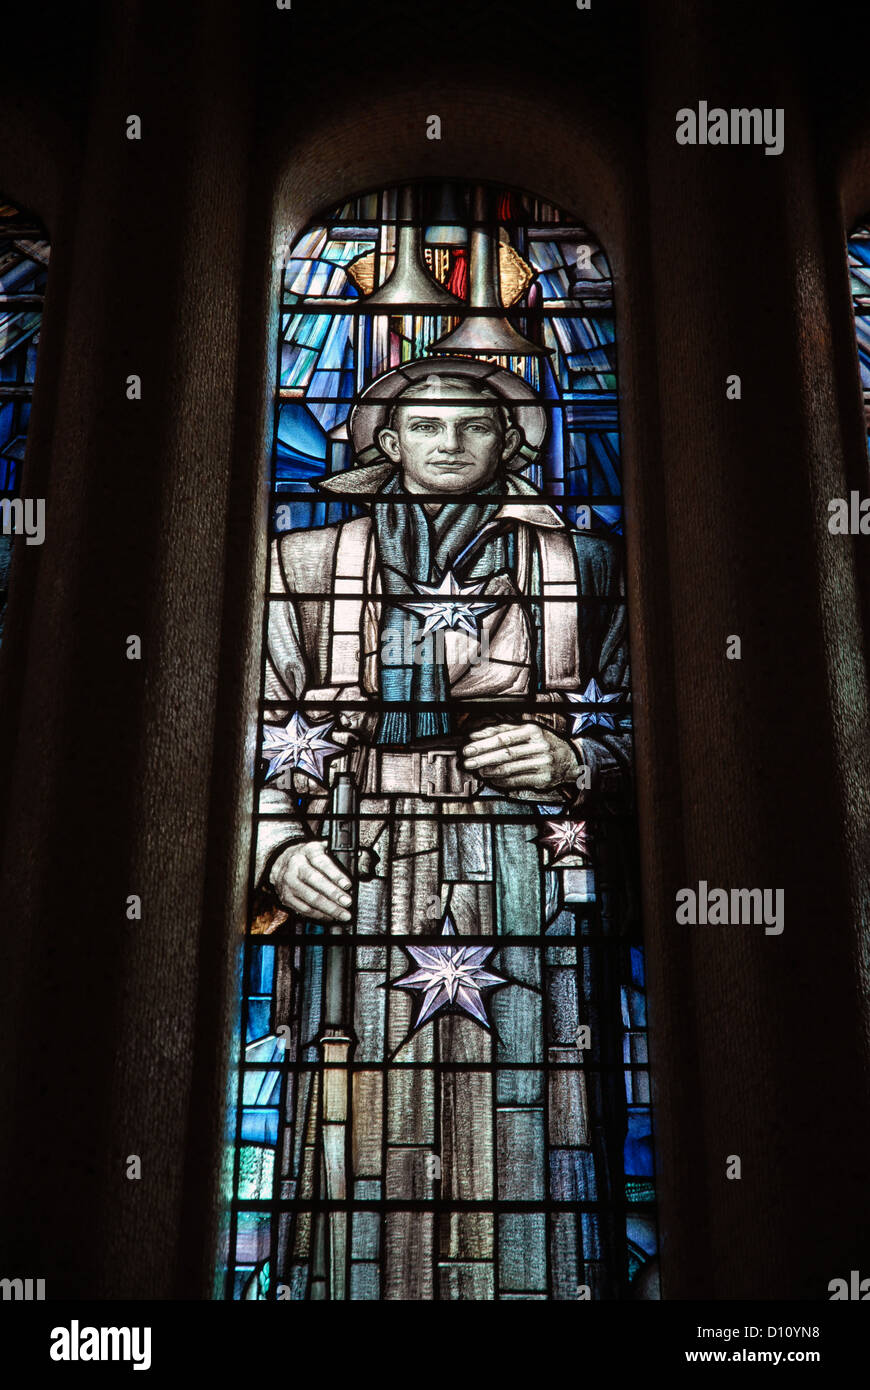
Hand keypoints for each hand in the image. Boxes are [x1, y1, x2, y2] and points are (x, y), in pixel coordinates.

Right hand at [270, 841, 351, 921]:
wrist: (280, 863)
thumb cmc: (307, 858)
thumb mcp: (321, 849)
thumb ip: (337, 856)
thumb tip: (358, 865)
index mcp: (308, 851)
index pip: (321, 862)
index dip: (335, 874)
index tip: (347, 884)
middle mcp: (296, 865)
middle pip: (315, 881)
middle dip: (333, 893)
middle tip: (347, 902)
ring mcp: (290, 882)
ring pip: (310, 898)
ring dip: (328, 908)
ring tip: (343, 914)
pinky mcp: (286, 897)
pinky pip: (304, 908)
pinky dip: (319, 915)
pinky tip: (330, 916)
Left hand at [461, 722, 580, 791]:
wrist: (570, 759)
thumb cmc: (542, 742)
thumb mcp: (527, 731)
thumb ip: (504, 730)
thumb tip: (477, 734)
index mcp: (532, 730)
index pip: (503, 736)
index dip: (484, 742)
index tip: (468, 745)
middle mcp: (538, 746)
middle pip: (505, 753)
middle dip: (483, 757)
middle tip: (468, 761)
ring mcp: (541, 763)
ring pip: (510, 768)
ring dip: (490, 770)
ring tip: (478, 770)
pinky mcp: (543, 779)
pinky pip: (517, 781)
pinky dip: (502, 781)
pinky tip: (492, 779)